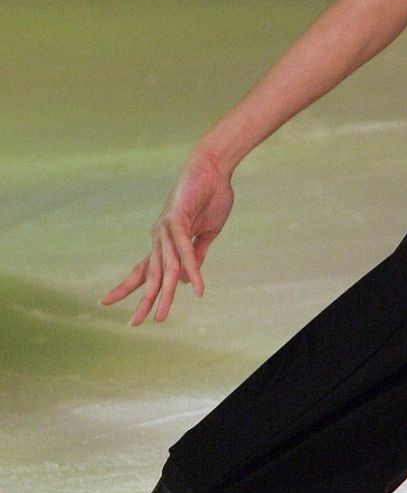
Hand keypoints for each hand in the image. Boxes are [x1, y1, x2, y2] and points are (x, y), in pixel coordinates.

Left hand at [100, 147, 234, 324]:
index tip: (106, 302)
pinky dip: (191, 270)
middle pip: (148, 275)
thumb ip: (196, 255)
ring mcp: (165, 230)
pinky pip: (184, 252)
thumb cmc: (211, 196)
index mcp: (165, 241)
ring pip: (165, 270)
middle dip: (141, 301)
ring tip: (161, 317)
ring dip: (164, 295)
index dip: (128, 287)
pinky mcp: (177, 221)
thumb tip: (185, 282)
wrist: (214, 168)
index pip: (144, 269)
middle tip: (132, 324)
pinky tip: (197, 288)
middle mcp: (159, 237)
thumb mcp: (207, 233)